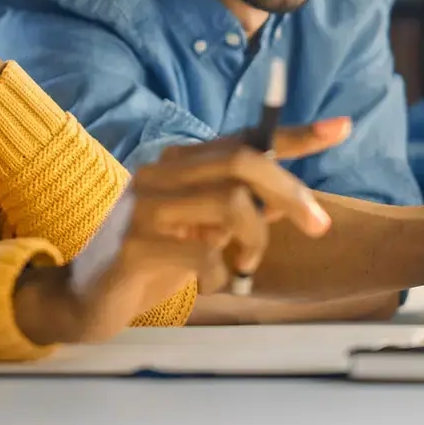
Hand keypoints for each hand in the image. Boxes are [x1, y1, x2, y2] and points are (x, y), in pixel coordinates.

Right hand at [13, 118, 352, 345]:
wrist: (82, 297)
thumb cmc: (150, 260)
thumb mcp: (203, 231)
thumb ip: (242, 210)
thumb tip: (295, 199)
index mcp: (178, 163)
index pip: (244, 138)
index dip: (295, 132)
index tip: (341, 127)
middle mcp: (160, 172)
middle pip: (242, 161)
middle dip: (289, 191)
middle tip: (316, 225)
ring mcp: (143, 206)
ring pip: (229, 203)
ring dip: (256, 240)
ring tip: (246, 265)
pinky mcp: (133, 245)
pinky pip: (203, 256)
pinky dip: (223, 276)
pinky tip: (214, 286)